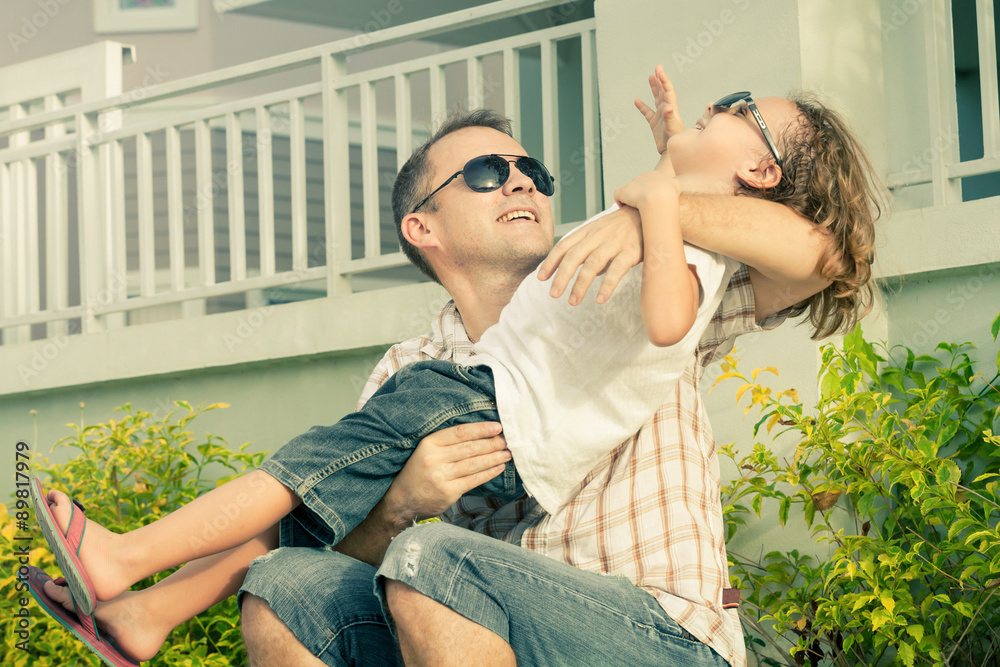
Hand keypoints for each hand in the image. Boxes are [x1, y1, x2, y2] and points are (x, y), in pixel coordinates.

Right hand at [382, 422, 510, 521]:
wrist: (401, 500)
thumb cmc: (417, 472)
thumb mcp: (425, 451)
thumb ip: (447, 443)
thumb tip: (479, 434)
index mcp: (429, 444)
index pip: (460, 432)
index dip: (480, 429)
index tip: (497, 426)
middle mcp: (434, 459)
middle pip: (470, 448)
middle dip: (492, 443)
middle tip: (507, 440)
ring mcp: (441, 477)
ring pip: (474, 464)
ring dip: (494, 458)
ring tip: (508, 453)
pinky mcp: (448, 493)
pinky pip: (474, 480)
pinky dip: (489, 473)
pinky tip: (499, 467)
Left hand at [536, 206, 642, 305]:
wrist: (653, 210)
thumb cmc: (625, 224)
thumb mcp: (602, 231)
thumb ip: (590, 250)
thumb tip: (583, 274)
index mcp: (588, 230)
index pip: (564, 246)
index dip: (551, 262)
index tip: (541, 278)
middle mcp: (598, 235)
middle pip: (574, 256)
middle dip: (562, 276)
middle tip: (553, 294)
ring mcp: (614, 243)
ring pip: (592, 264)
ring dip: (580, 284)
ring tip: (573, 301)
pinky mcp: (631, 251)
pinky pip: (617, 270)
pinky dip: (607, 285)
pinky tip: (600, 299)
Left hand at [614, 170, 680, 210]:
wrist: (658, 199)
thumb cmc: (670, 197)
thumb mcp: (679, 188)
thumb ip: (677, 186)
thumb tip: (681, 187)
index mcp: (657, 175)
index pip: (653, 181)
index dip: (653, 191)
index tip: (654, 201)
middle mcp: (644, 176)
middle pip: (640, 185)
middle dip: (641, 195)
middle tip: (644, 207)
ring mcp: (633, 183)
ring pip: (630, 191)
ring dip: (631, 200)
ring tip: (634, 211)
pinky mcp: (623, 191)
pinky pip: (619, 195)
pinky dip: (621, 202)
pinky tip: (624, 210)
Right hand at [634, 65, 684, 153]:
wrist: (671, 153)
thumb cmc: (673, 140)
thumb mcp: (672, 127)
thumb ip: (669, 116)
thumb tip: (668, 106)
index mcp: (671, 108)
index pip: (667, 90)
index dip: (663, 79)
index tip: (659, 70)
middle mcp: (666, 110)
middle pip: (663, 91)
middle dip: (660, 79)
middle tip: (657, 68)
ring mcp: (660, 116)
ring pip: (656, 98)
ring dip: (654, 88)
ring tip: (650, 77)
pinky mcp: (655, 123)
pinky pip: (647, 112)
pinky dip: (642, 106)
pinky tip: (637, 100)